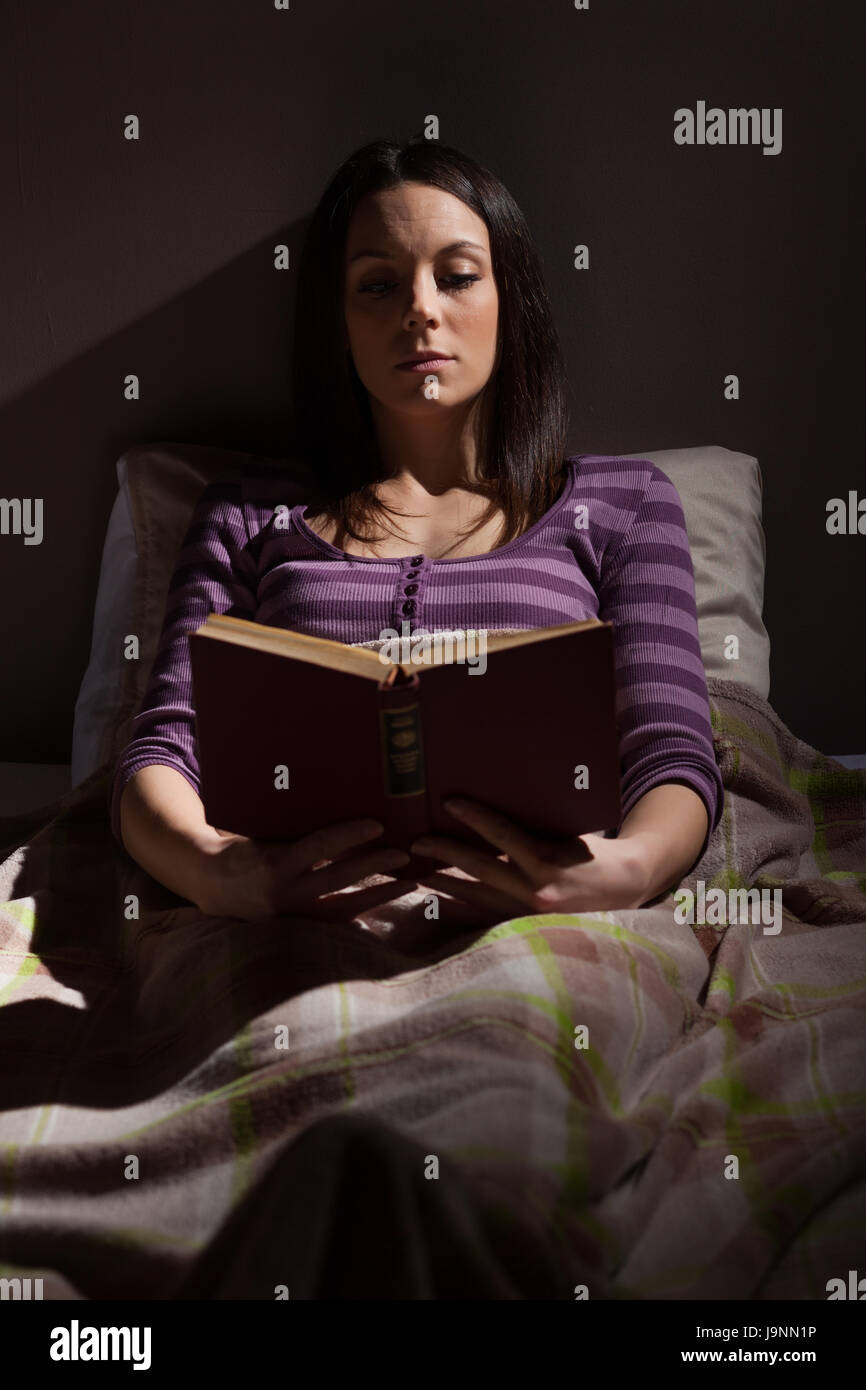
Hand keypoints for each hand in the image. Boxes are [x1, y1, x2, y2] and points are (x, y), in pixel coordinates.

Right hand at [193, 819, 414, 921]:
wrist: (209, 884)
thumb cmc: (241, 847)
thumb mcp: (262, 832)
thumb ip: (294, 827)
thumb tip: (336, 802)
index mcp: (273, 863)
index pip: (319, 846)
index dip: (349, 835)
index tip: (377, 825)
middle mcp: (283, 892)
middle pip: (338, 879)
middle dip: (374, 866)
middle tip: (404, 854)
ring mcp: (290, 915)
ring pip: (343, 907)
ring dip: (379, 894)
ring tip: (409, 882)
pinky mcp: (295, 928)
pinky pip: (334, 923)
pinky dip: (360, 915)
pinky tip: (383, 907)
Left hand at [410, 798, 649, 916]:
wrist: (625, 888)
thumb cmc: (594, 852)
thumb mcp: (568, 832)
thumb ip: (534, 827)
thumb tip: (494, 809)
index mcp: (549, 861)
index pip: (503, 835)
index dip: (474, 817)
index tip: (448, 802)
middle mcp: (536, 891)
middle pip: (480, 869)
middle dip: (444, 853)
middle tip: (415, 842)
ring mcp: (529, 914)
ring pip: (476, 897)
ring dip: (444, 884)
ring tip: (416, 871)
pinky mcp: (526, 927)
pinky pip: (484, 918)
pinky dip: (460, 908)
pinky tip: (437, 901)